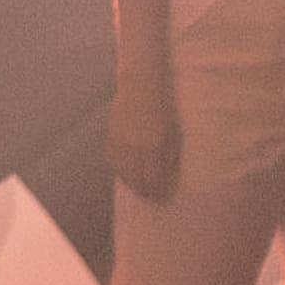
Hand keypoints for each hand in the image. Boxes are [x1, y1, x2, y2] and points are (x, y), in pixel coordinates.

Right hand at [107, 81, 180, 202]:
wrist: (140, 87)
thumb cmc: (164, 110)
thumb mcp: (174, 133)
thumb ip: (169, 156)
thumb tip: (166, 177)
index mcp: (156, 146)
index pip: (154, 179)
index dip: (158, 191)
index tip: (162, 197)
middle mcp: (136, 147)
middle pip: (137, 180)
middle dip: (145, 191)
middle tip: (151, 197)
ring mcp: (121, 142)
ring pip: (123, 172)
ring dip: (131, 183)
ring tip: (138, 189)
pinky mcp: (111, 137)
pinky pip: (114, 160)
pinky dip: (120, 170)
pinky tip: (125, 173)